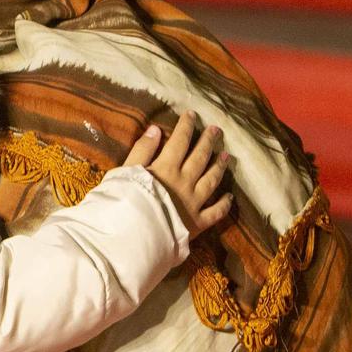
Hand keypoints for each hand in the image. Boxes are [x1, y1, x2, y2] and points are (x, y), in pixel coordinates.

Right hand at [123, 111, 232, 235]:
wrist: (132, 236)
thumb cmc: (122, 203)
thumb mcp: (125, 172)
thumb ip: (141, 151)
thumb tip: (156, 129)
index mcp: (166, 168)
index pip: (180, 142)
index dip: (186, 127)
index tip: (192, 115)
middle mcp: (185, 182)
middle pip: (200, 158)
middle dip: (208, 142)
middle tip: (217, 130)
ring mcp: (194, 203)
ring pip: (211, 181)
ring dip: (219, 167)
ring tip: (226, 157)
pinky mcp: (197, 223)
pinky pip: (215, 212)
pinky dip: (224, 204)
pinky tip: (229, 197)